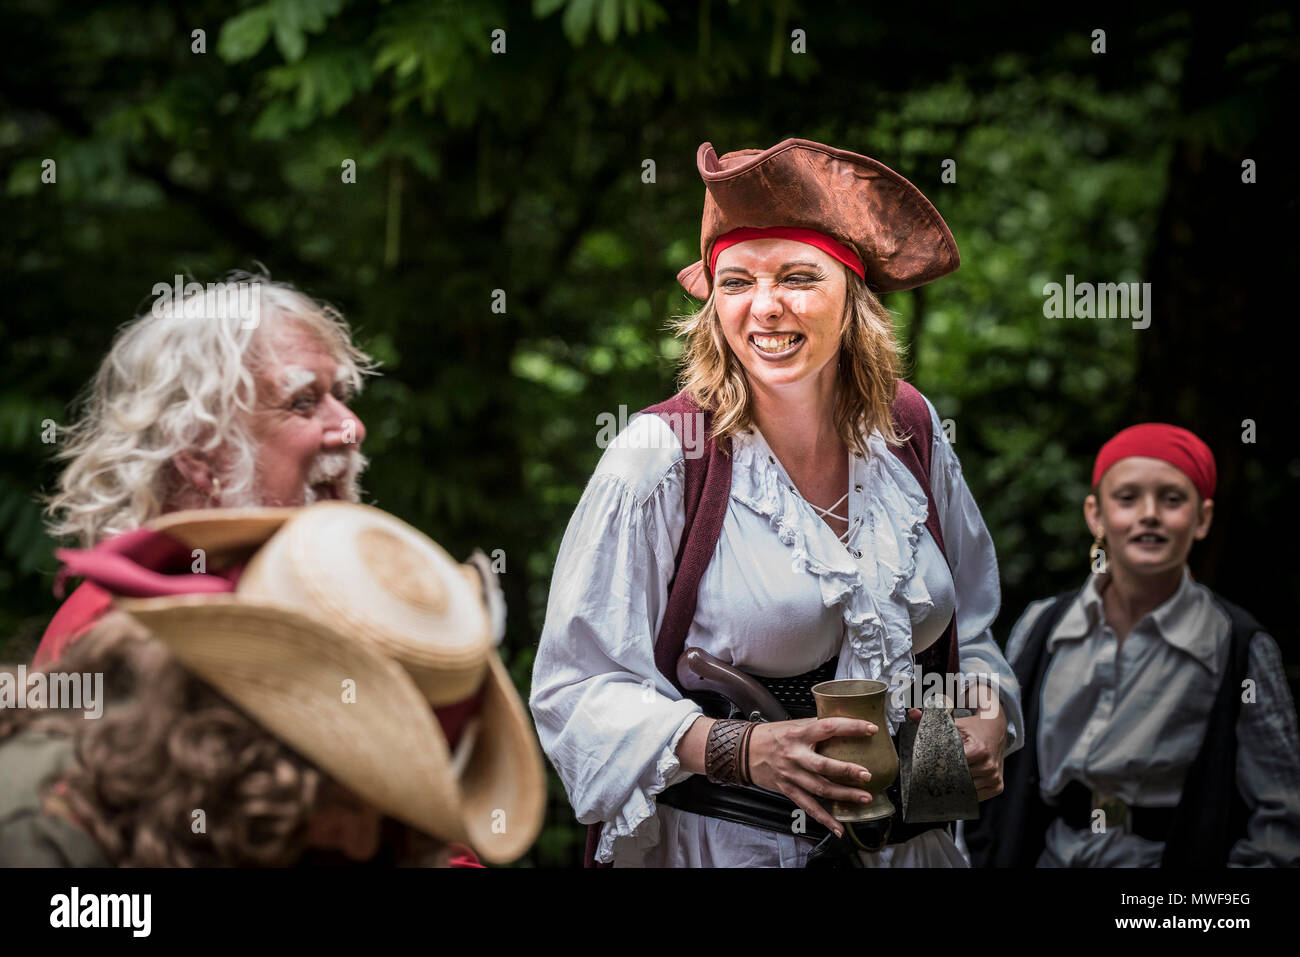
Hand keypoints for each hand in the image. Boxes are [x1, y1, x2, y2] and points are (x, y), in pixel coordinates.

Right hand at [746, 717, 878, 837]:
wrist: (745, 751)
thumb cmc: (772, 736)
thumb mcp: (794, 725)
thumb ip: (817, 728)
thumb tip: (846, 727)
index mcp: (798, 734)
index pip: (828, 727)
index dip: (851, 727)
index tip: (870, 729)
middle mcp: (795, 755)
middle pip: (823, 766)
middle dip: (847, 771)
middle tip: (867, 775)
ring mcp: (791, 775)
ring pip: (820, 789)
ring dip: (843, 795)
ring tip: (864, 798)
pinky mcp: (788, 790)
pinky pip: (808, 806)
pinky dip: (824, 818)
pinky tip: (838, 826)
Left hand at [907, 702, 1006, 800]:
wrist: (996, 729)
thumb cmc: (974, 728)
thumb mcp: (955, 722)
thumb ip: (933, 718)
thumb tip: (913, 713)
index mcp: (979, 750)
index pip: (953, 766)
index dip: (942, 766)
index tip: (932, 766)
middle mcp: (989, 765)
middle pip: (959, 779)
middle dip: (947, 777)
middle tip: (937, 775)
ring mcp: (994, 778)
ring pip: (967, 789)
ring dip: (958, 785)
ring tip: (951, 777)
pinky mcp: (998, 786)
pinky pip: (977, 795)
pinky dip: (968, 791)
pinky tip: (963, 783)